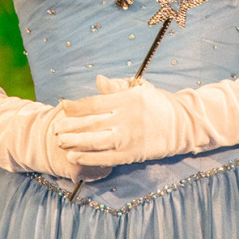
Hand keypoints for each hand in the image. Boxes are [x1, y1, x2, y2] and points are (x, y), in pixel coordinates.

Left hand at [57, 76, 191, 166]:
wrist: (182, 125)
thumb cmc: (158, 104)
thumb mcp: (140, 89)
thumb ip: (117, 87)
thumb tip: (98, 80)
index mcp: (127, 99)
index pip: (94, 104)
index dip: (76, 107)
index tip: (63, 107)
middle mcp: (126, 119)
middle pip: (91, 124)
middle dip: (70, 126)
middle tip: (55, 128)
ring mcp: (128, 138)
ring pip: (95, 142)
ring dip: (75, 142)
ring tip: (60, 142)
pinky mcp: (131, 155)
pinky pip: (105, 158)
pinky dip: (88, 158)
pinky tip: (75, 157)